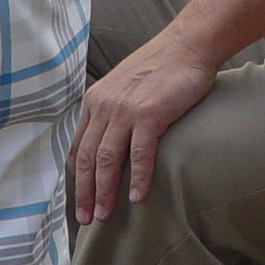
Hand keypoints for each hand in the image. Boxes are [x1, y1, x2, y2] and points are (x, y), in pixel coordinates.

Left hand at [71, 29, 220, 224]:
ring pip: (108, 160)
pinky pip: (139, 153)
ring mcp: (126, 110)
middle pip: (89, 158)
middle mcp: (104, 106)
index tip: (79, 200)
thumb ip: (111, 109)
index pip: (79, 147)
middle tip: (86, 219)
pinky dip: (138, 178)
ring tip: (105, 215)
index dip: (77, 178)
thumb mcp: (123, 85)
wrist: (187, 45)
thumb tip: (108, 139)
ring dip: (105, 192)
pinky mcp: (150, 114)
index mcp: (95, 101)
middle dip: (85, 193)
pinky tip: (138, 197)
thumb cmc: (160, 67)